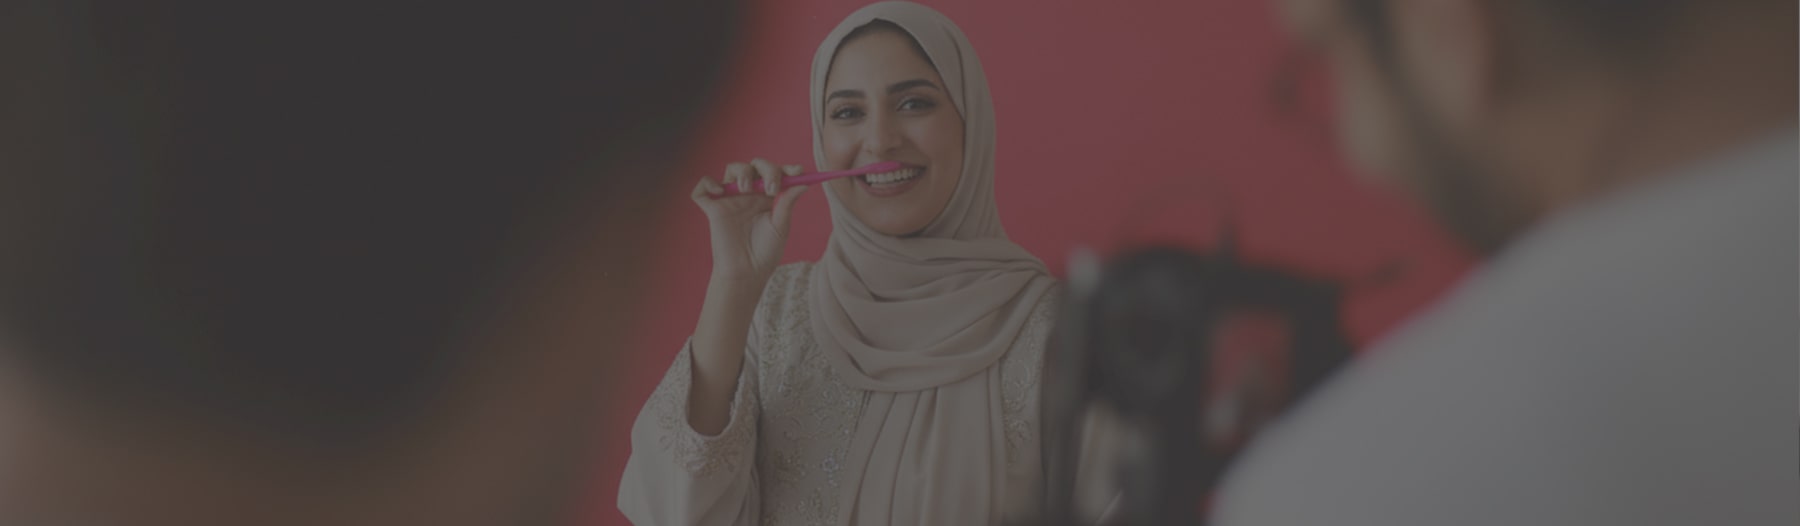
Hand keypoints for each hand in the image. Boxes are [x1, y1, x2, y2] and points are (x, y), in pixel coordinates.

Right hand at [690, 158, 809, 284]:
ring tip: (746, 189)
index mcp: (767, 197)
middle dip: (766, 169)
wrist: (747, 273)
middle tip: (771, 189)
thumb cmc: (765, 252)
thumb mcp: (781, 226)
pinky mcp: (713, 209)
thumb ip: (788, 203)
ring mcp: (730, 199)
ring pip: (732, 168)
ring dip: (742, 172)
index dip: (786, 169)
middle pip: (755, 165)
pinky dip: (708, 183)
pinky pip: (702, 188)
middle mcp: (749, 194)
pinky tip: (720, 192)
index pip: (776, 173)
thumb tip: (803, 184)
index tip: (798, 172)